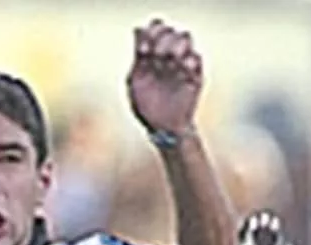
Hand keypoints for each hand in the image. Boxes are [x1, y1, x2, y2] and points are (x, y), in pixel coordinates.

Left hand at [127, 19, 201, 134]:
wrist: (163, 129)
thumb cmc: (145, 107)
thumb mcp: (135, 82)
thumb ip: (137, 57)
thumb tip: (137, 30)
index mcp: (150, 56)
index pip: (154, 29)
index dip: (149, 34)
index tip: (142, 51)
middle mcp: (166, 57)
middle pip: (170, 31)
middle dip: (162, 40)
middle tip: (156, 56)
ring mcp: (181, 65)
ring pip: (185, 39)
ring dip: (177, 46)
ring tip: (170, 60)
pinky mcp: (195, 76)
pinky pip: (196, 59)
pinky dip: (189, 60)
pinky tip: (182, 68)